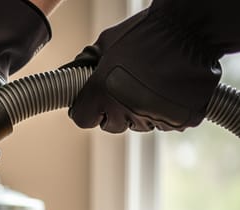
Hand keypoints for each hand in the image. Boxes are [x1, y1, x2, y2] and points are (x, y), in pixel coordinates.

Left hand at [66, 0, 239, 132]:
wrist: (192, 26)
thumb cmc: (147, 31)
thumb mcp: (107, 43)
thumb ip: (88, 63)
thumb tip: (74, 72)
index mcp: (101, 93)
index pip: (83, 119)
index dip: (88, 109)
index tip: (94, 103)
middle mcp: (126, 109)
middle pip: (112, 124)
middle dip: (115, 110)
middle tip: (127, 87)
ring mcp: (155, 117)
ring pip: (140, 124)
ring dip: (142, 110)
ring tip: (153, 83)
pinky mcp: (181, 119)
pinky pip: (168, 122)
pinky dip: (168, 110)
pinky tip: (171, 88)